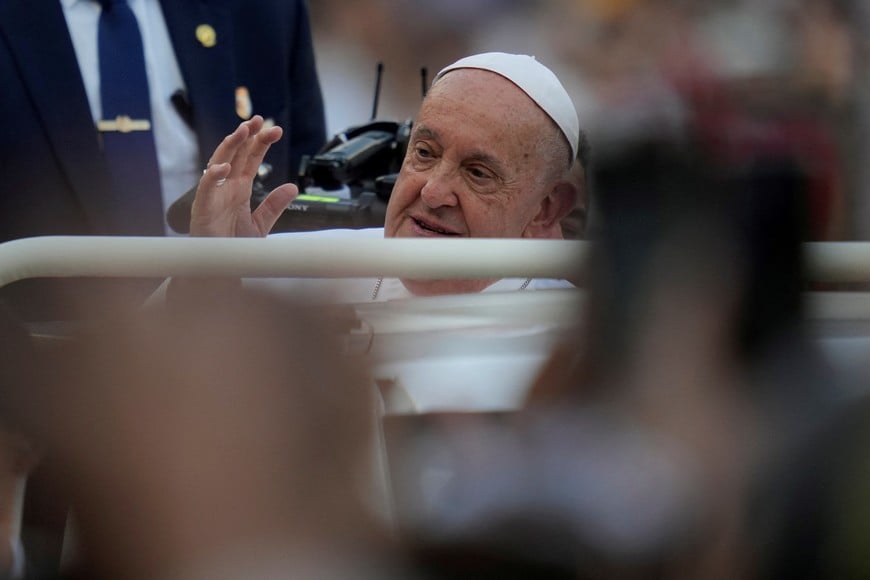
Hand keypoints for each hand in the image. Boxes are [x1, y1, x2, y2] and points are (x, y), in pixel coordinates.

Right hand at [190, 116, 298, 236]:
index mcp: (240, 187)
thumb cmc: (233, 244)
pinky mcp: (202, 207)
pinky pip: (206, 188)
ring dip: (230, 146)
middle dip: (246, 135)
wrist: (219, 268)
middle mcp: (226, 186)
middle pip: (236, 154)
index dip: (261, 142)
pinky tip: (225, 167)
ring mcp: (213, 194)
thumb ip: (274, 205)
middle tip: (258, 120)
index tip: (275, 129)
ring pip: (219, 162)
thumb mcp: (261, 223)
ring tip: (242, 131)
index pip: (251, 159)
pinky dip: (213, 176)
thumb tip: (293, 186)